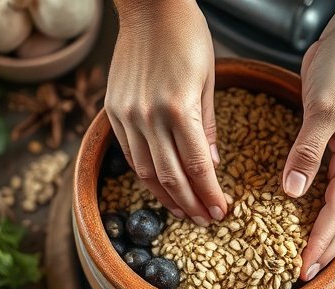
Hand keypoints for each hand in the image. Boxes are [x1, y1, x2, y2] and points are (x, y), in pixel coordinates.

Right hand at [106, 0, 226, 226]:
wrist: (148, 7)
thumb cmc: (187, 37)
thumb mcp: (208, 81)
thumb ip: (208, 126)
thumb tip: (212, 165)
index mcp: (179, 109)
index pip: (197, 166)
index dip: (210, 194)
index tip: (221, 212)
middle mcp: (149, 115)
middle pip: (171, 176)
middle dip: (191, 203)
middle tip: (205, 221)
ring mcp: (127, 114)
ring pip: (145, 171)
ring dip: (166, 196)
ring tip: (184, 211)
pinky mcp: (113, 109)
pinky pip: (129, 153)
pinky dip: (145, 175)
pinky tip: (159, 186)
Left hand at [283, 37, 334, 280]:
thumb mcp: (322, 109)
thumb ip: (307, 151)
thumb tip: (294, 190)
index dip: (320, 241)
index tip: (304, 265)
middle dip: (327, 249)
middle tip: (305, 274)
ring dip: (326, 234)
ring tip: (309, 255)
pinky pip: (331, 189)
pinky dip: (321, 209)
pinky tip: (305, 218)